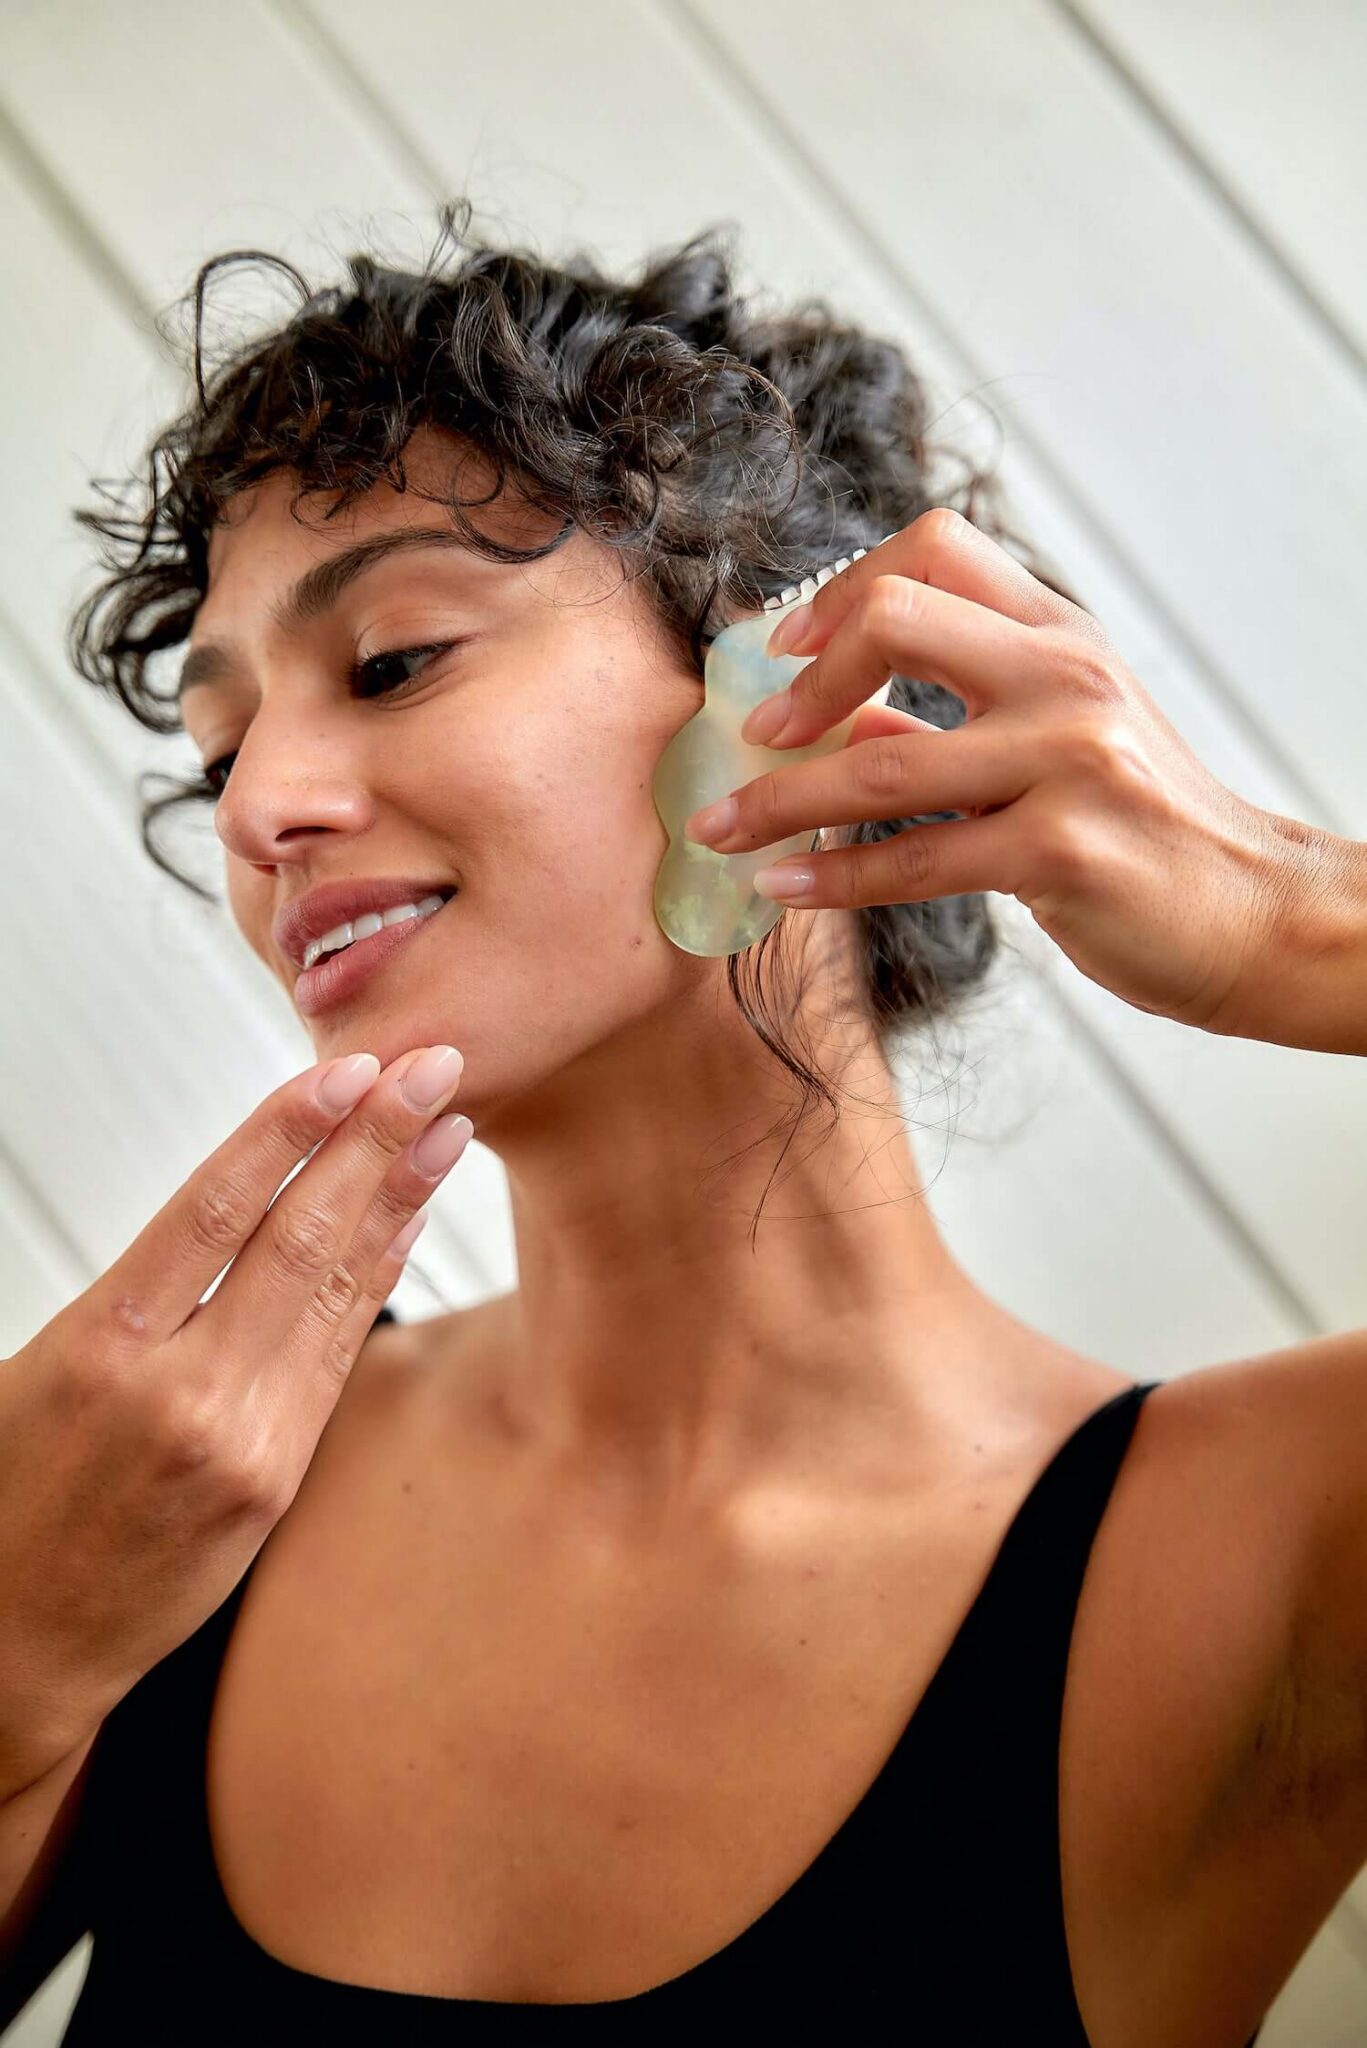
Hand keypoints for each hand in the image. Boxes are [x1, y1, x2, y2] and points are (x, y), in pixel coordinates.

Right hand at [0, 1045, 471, 1784]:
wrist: (15, 1642)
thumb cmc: (13, 1491)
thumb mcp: (44, 1370)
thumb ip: (143, 1298)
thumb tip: (242, 1207)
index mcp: (104, 1347)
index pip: (215, 1208)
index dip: (290, 1131)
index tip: (348, 1071)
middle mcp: (181, 1391)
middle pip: (297, 1237)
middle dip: (372, 1142)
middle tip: (432, 1068)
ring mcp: (241, 1442)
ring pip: (332, 1292)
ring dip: (396, 1202)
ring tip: (445, 1131)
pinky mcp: (275, 1481)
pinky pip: (334, 1358)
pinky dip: (373, 1283)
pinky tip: (404, 1228)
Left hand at [684, 508, 1347, 1043]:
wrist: (1254, 914)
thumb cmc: (1143, 831)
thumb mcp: (1053, 745)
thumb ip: (946, 721)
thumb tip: (826, 712)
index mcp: (1059, 636)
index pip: (932, 547)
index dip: (838, 588)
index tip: (780, 648)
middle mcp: (1065, 678)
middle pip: (896, 619)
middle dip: (796, 680)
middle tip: (747, 733)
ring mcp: (1069, 761)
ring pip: (881, 760)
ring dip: (777, 797)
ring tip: (717, 827)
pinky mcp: (1062, 854)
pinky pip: (914, 860)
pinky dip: (832, 875)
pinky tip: (781, 884)